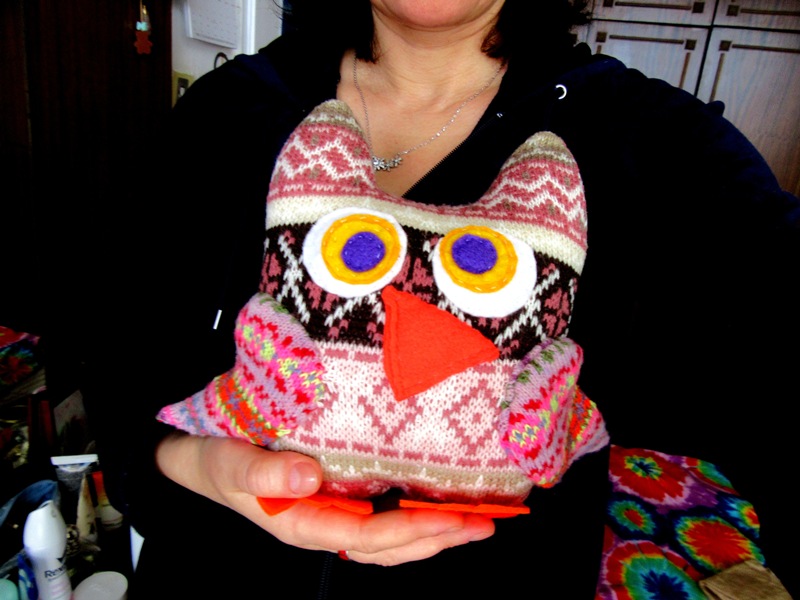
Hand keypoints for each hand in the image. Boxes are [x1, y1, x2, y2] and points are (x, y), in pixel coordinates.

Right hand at [155, 432, 494, 565]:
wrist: (205, 458)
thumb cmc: (217, 461)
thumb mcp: (229, 464)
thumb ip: (263, 473)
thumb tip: (308, 477)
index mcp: (302, 524)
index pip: (363, 537)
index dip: (408, 532)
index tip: (451, 520)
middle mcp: (324, 526)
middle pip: (388, 547)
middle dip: (436, 538)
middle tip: (484, 524)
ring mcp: (332, 518)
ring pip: (389, 541)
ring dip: (433, 535)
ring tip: (476, 523)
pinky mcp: (338, 503)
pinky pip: (381, 523)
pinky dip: (414, 522)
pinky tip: (439, 511)